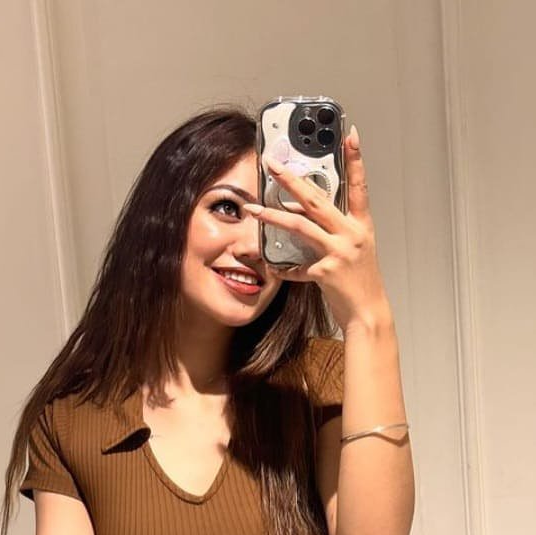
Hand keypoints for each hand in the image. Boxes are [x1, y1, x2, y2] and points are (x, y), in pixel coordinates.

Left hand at [245, 125, 392, 333]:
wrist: (368, 313)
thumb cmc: (359, 282)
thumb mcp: (351, 250)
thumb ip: (330, 230)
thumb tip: (298, 212)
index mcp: (360, 226)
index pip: (358, 186)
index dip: (355, 160)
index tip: (349, 135)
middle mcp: (351, 234)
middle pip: (316, 199)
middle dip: (291, 180)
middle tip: (272, 164)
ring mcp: (339, 252)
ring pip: (300, 225)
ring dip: (273, 216)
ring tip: (253, 210)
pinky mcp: (325, 271)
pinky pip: (295, 266)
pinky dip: (282, 268)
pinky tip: (273, 268)